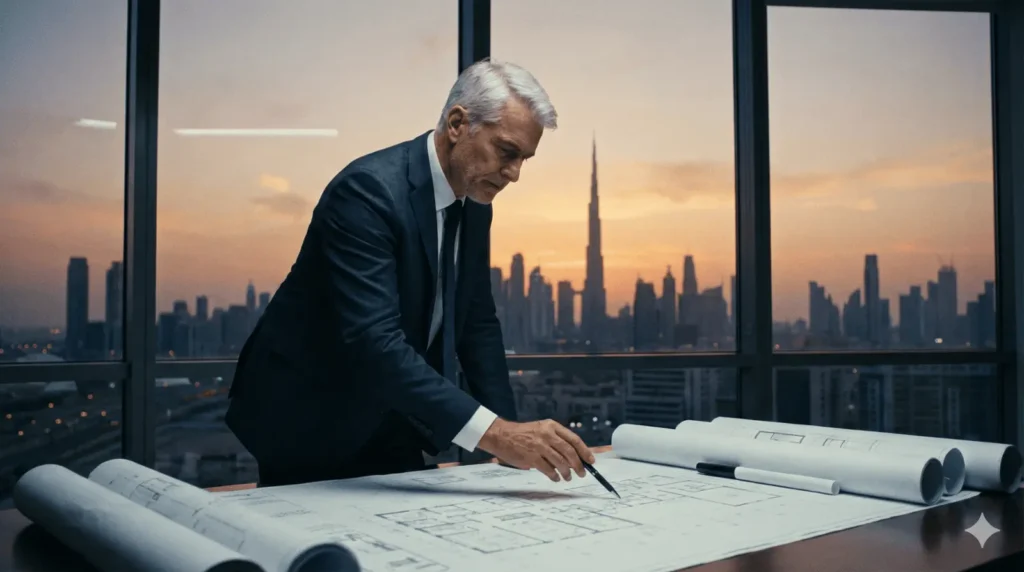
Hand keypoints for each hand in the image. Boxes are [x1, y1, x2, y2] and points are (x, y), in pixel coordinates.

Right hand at [477, 418, 595, 481]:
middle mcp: (547, 434)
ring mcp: (539, 446)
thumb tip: (574, 457)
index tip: (591, 461)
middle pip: (570, 452)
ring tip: (568, 477)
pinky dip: (554, 475)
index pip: (574, 439)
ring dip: (567, 472)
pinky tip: (555, 478)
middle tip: (582, 473)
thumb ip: (556, 440)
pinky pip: (548, 469)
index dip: (585, 451)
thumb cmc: (523, 434)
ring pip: (560, 462)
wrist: (501, 435)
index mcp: (552, 426)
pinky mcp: (531, 457)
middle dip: (579, 465)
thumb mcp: (541, 430)